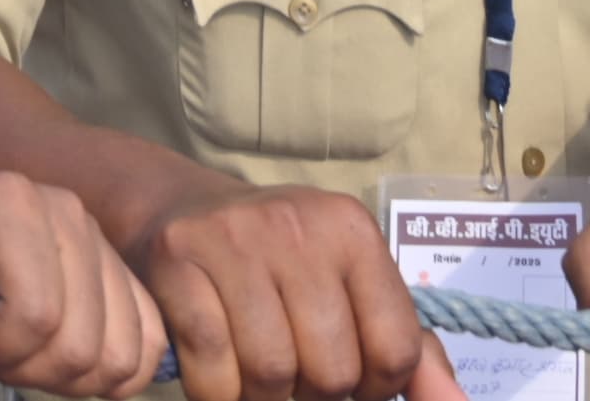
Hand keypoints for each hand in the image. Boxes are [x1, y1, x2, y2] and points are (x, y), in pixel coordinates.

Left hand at [0, 173, 164, 394]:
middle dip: (30, 367)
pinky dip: (107, 372)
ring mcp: (99, 238)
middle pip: (83, 341)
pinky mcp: (120, 270)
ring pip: (122, 351)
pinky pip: (148, 344)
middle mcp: (66, 209)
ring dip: (68, 373)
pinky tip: (56, 352)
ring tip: (20, 344)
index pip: (37, 313)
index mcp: (9, 202)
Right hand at [123, 177, 460, 400]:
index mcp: (353, 231)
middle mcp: (300, 225)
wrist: (181, 208)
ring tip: (255, 378)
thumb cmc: (280, 263)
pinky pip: (212, 366)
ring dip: (262, 399)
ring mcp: (235, 238)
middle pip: (332, 371)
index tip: (348, 381)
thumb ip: (409, 350)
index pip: (394, 350)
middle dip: (314, 397)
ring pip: (272, 374)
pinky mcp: (179, 257)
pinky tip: (218, 377)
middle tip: (295, 380)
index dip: (374, 389)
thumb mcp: (350, 286)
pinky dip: (216, 393)